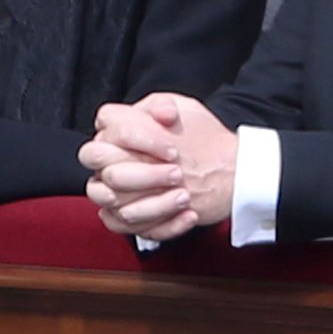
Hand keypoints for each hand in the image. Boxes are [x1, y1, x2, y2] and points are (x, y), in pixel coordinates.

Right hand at [80, 93, 236, 241]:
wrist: (222, 166)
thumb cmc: (196, 137)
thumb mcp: (183, 109)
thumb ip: (164, 104)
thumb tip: (163, 113)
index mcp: (114, 135)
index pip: (109, 132)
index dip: (140, 140)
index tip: (172, 150)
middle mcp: (109, 165)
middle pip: (110, 174)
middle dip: (146, 177)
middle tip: (177, 174)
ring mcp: (116, 195)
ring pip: (119, 207)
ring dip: (156, 205)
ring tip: (185, 197)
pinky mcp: (131, 220)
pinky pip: (133, 230)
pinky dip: (165, 225)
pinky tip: (189, 215)